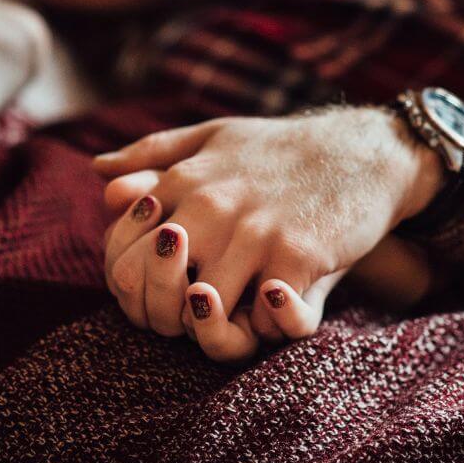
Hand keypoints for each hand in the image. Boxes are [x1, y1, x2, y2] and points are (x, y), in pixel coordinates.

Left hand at [94, 107, 442, 360]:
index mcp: (183, 182)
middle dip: (170, 317)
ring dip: (222, 325)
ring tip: (243, 309)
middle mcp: (210, 208)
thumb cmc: (282, 150)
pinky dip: (272, 323)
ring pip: (207, 314)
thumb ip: (152, 154)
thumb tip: (98, 174)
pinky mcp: (298, 255)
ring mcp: (254, 233)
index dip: (134, 290)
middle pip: (155, 293)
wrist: (365, 149)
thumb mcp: (213, 136)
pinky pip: (268, 319)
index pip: (122, 256)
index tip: (164, 292)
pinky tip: (279, 301)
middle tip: (199, 313)